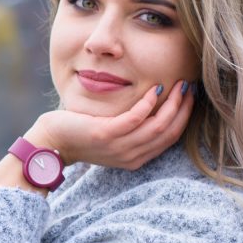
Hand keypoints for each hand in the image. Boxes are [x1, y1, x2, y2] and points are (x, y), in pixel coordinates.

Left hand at [30, 80, 194, 170]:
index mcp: (136, 158)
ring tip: (178, 84)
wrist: (52, 144)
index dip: (184, 116)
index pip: (171, 138)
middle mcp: (131, 156)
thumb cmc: (81, 134)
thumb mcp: (112, 135)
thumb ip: (132, 128)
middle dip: (184, 108)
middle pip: (170, 132)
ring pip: (158, 125)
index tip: (190, 96)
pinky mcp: (106, 135)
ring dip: (172, 103)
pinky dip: (148, 102)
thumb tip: (152, 105)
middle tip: (190, 86)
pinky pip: (136, 118)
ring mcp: (119, 147)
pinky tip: (154, 88)